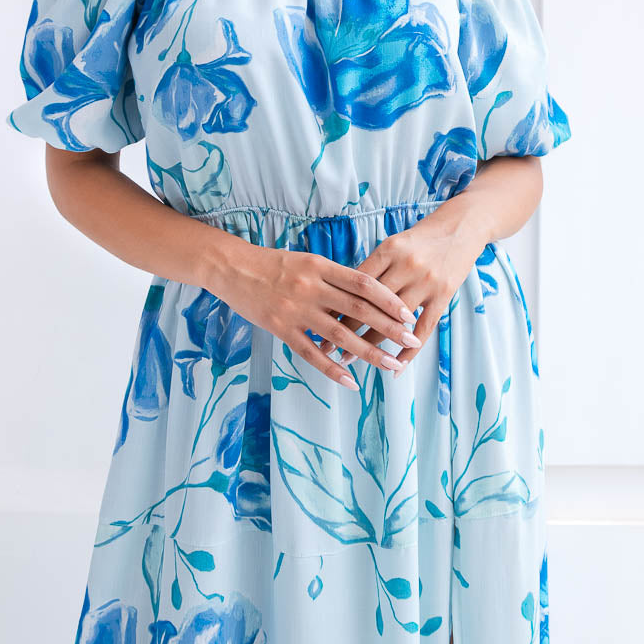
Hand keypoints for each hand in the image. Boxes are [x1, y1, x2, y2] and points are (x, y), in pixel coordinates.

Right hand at [215, 245, 421, 388]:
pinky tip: (351, 382)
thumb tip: (367, 295)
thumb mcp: (307, 261)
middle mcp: (311, 287)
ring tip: (392, 364)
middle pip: (358, 310)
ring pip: (340, 335)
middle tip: (411, 341)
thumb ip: (334, 277)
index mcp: (321, 266)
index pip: (363, 284)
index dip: (389, 300)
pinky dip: (332, 369)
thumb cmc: (273, 264)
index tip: (408, 314)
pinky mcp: (280, 328)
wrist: (232, 268)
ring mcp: (296, 310)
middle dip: (389, 327)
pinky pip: (311, 353)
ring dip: (369, 352)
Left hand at [315, 214, 488, 375]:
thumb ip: (373, 267)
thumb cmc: (420, 238)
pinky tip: (395, 368)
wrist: (461, 227)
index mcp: (389, 249)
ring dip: (370, 344)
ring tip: (350, 359)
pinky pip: (424, 329)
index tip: (318, 320)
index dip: (336, 303)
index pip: (356, 282)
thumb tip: (341, 293)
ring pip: (393, 321)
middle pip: (371, 303)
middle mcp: (406, 265)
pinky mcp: (444, 296)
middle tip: (326, 347)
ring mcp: (426, 282)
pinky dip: (409, 352)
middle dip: (346, 327)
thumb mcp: (394, 243)